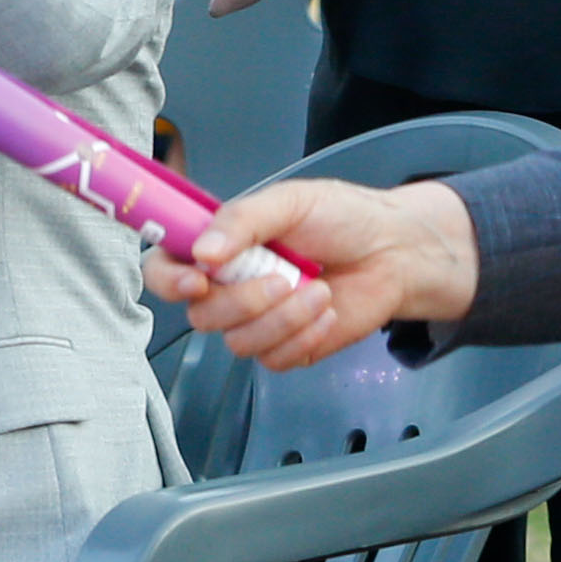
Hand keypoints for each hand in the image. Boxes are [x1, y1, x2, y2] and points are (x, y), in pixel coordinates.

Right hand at [152, 175, 475, 370]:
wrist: (395, 252)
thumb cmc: (342, 218)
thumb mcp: (290, 202)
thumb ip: (242, 221)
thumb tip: (203, 251)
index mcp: (219, 244)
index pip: (164, 267)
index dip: (168, 280)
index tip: (197, 280)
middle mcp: (229, 285)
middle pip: (200, 314)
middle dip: (242, 301)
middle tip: (282, 277)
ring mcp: (257, 320)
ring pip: (237, 342)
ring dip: (282, 318)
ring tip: (318, 289)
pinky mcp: (287, 347)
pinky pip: (275, 359)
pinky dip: (304, 336)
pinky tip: (325, 310)